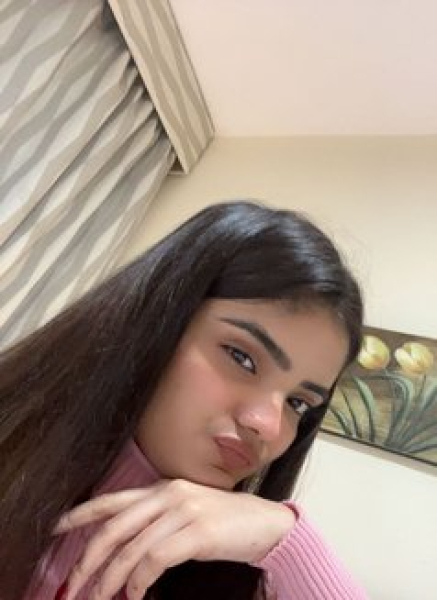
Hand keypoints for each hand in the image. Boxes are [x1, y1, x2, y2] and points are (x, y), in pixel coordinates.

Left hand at [55, 479, 295, 599]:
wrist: (265, 523)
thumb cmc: (224, 522)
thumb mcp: (185, 513)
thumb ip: (155, 522)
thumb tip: (122, 553)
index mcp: (162, 488)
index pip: (112, 499)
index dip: (81, 513)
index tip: (57, 529)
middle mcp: (169, 494)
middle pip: (115, 527)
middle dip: (89, 560)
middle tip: (74, 586)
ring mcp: (184, 510)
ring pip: (132, 548)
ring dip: (111, 579)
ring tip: (101, 598)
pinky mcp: (198, 532)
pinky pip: (156, 559)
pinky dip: (140, 580)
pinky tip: (136, 594)